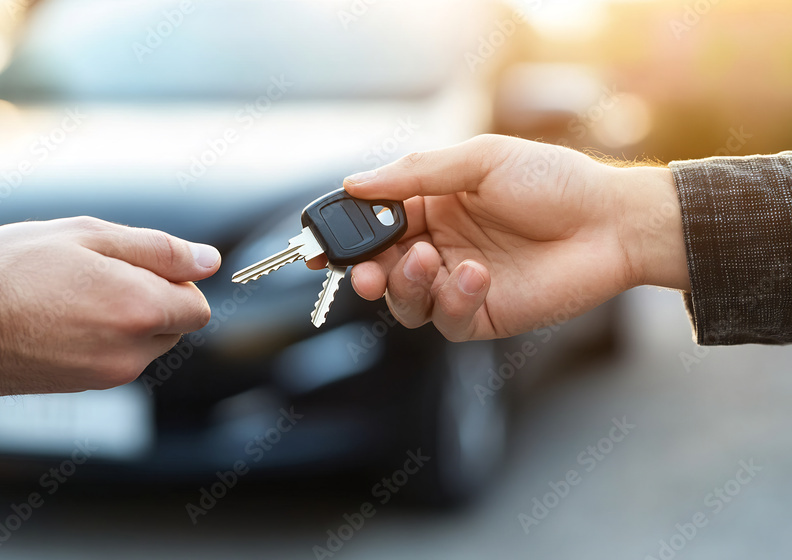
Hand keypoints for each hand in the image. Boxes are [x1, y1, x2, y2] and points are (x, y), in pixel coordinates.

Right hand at [0, 217, 219, 394]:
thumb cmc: (14, 267)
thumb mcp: (91, 235)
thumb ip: (160, 249)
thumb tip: (211, 260)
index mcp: (141, 311)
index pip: (198, 307)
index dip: (177, 281)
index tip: (137, 265)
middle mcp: (130, 354)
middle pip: (172, 328)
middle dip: (152, 300)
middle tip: (97, 273)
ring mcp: (104, 378)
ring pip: (140, 346)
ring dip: (123, 321)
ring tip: (70, 294)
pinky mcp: (78, 390)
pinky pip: (109, 362)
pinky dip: (97, 340)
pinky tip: (55, 318)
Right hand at [321, 135, 687, 341]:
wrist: (610, 222)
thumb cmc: (552, 181)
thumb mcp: (480, 160)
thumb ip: (415, 174)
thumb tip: (355, 183)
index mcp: (430, 206)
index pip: (373, 224)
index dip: (343, 236)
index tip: (319, 246)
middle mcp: (438, 246)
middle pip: (379, 268)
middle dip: (366, 271)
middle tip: (367, 270)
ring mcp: (457, 283)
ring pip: (404, 301)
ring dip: (405, 285)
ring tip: (430, 260)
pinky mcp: (481, 314)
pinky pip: (444, 319)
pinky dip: (451, 299)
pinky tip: (478, 274)